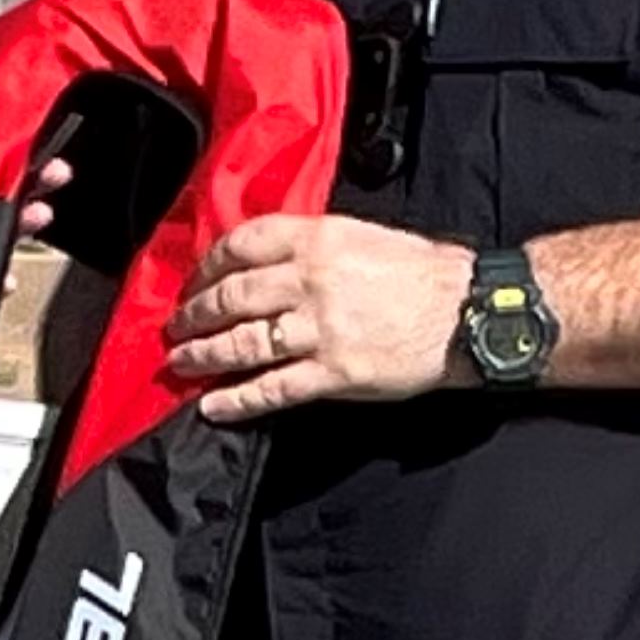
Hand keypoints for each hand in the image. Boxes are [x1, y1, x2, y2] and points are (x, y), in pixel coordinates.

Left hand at [166, 213, 473, 421]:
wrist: (464, 310)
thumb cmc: (416, 269)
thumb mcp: (356, 234)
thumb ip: (307, 244)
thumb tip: (262, 259)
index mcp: (314, 239)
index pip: (241, 244)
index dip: (207, 265)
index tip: (192, 280)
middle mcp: (309, 280)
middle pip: (233, 295)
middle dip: (195, 313)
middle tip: (174, 326)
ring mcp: (320, 328)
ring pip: (245, 342)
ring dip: (205, 354)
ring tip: (180, 363)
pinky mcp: (335, 372)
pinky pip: (274, 387)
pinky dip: (238, 398)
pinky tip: (212, 405)